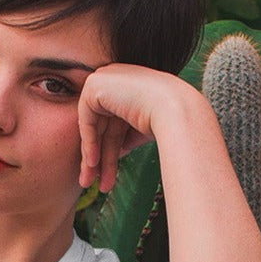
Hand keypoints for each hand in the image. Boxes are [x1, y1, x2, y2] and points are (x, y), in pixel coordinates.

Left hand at [77, 64, 198, 192]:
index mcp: (126, 86)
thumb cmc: (166, 123)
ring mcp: (104, 78)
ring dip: (91, 158)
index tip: (103, 176)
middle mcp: (114, 79)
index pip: (110, 124)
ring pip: (92, 127)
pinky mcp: (95, 84)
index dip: (106, 153)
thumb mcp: (137, 133)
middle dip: (96, 159)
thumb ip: (121, 139)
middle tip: (91, 183)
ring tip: (90, 183)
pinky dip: (88, 142)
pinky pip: (86, 119)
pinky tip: (92, 162)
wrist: (175, 110)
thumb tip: (110, 155)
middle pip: (100, 128)